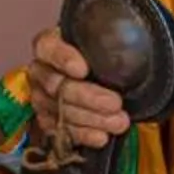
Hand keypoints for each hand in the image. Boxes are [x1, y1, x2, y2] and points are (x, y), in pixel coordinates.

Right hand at [27, 29, 129, 150]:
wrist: (106, 76)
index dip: (63, 59)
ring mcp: (42, 97)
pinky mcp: (48, 120)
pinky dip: (83, 135)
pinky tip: (101, 137)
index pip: (48, 48)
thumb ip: (113, 37)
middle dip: (86, 97)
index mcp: (51, 44)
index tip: (83, 69)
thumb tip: (132, 39)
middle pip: (55, 85)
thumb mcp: (109, 39)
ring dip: (90, 119)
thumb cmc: (106, 54)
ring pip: (58, 110)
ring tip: (118, 122)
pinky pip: (60, 131)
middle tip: (115, 103)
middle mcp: (41, 71)